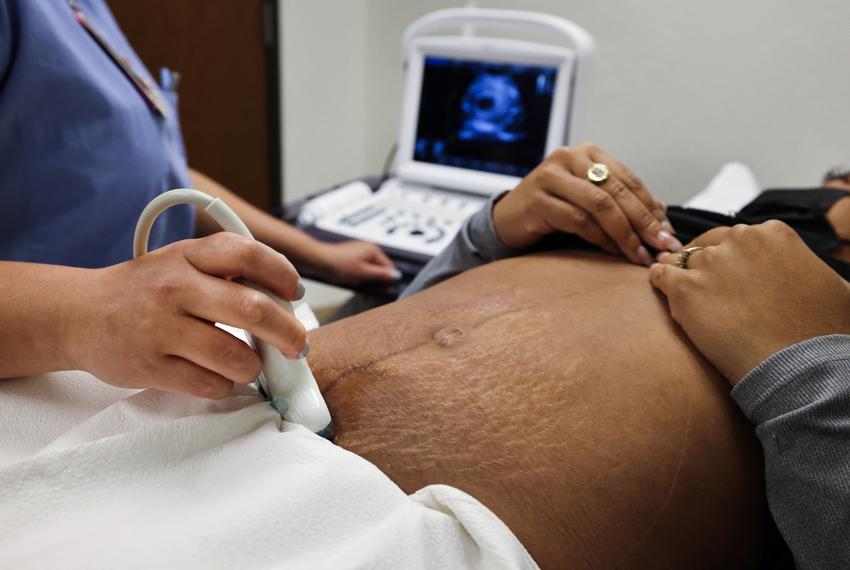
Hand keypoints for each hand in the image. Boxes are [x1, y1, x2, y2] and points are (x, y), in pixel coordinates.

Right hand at [68, 233, 308, 398]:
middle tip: (298, 344)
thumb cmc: (144, 290)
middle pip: (252, 309)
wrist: (77, 315)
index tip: (294, 294)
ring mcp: (161, 329)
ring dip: (253, 366)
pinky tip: (216, 375)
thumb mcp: (180, 262)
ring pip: (235, 356)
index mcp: (187, 256)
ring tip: (246, 362)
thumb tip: (284, 297)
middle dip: (287, 333)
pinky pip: (210, 385)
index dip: (282, 274)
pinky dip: (224, 385)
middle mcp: (175, 288)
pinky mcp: (151, 367)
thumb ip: (225, 271)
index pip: (247, 254)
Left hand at [315, 240, 399, 284]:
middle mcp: (367, 250)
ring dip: (368, 283)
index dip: (387, 281)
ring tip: (362, 292)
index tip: (384, 292)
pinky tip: (355, 285)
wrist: (318, 260)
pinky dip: (360, 279)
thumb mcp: (363, 273)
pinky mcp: (351, 259)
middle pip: (380, 269)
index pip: (389, 267)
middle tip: (371, 295)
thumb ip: (381, 275)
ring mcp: (359, 254)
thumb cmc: (337, 264)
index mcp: (373, 251)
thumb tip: (396, 276)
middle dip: (376, 283)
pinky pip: (361, 270)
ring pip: (370, 271)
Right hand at [492, 143, 680, 264]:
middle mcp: (570, 158)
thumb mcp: (588, 200)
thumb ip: (619, 202)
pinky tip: (612, 252)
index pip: (629, 180)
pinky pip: (578, 220)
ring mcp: (551, 177)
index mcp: (588, 153)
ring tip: (639, 256)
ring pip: (600, 205)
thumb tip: (661, 219)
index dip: (652, 209)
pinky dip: (600, 238)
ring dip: (625, 234)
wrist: (509, 220)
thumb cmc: (553, 210)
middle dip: (644, 222)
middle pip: (617, 191)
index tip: (669, 235)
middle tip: (661, 247)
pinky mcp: (538, 200)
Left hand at [650, 221, 849, 384]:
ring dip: (681, 275)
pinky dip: (658, 280)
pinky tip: (659, 287)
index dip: (730, 258)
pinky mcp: (685, 289)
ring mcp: (710, 263)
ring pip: (682, 261)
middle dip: (705, 265)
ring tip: (682, 294)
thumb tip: (817, 279)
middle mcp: (739, 240)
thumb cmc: (823, 331)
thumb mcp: (836, 287)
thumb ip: (813, 272)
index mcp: (773, 234)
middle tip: (705, 288)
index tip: (729, 275)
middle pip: (707, 246)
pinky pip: (660, 275)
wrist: (800, 365)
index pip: (737, 238)